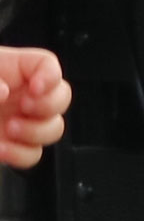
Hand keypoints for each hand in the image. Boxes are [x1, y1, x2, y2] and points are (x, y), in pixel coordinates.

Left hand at [0, 48, 70, 168]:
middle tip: (24, 106)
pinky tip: (2, 149)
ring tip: (11, 128)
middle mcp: (22, 96)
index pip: (47, 65)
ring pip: (54, 128)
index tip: (37, 87)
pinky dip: (21, 155)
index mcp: (13, 70)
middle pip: (61, 97)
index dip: (51, 75)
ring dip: (37, 131)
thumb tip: (4, 91)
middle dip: (48, 105)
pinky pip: (33, 155)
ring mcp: (17, 123)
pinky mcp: (9, 148)